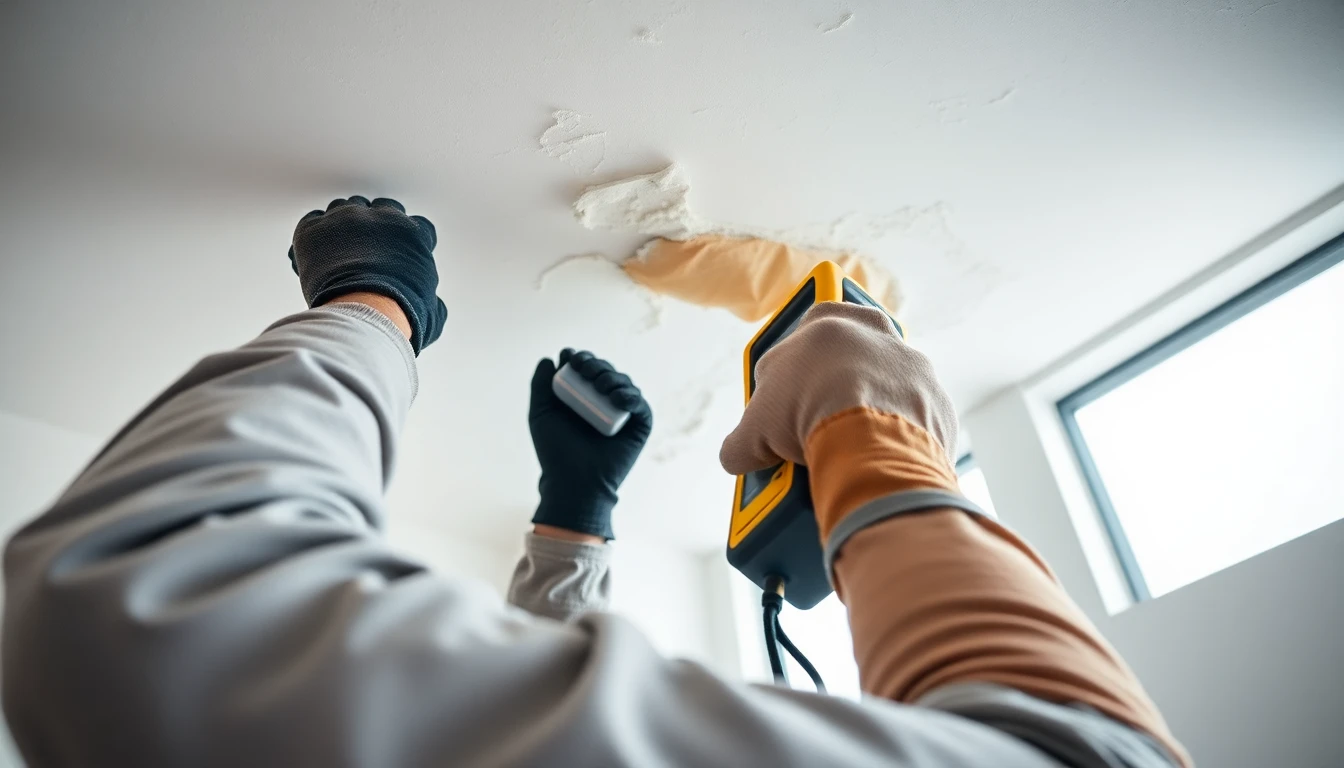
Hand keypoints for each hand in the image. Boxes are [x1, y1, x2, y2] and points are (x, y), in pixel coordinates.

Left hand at [289, 196, 447, 354]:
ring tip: (336, 249)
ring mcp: (346, 218)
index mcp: (414, 234)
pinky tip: (313, 253)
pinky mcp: (315, 229)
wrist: (365, 312)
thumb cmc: (399, 315)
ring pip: (344, 208)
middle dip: (375, 225)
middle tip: (366, 248)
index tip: (399, 254)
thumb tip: (432, 307)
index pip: (417, 225)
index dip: (407, 240)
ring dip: (342, 224)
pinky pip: (312, 220)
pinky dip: (313, 234)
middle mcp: (382, 217)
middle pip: (380, 207)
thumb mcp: (431, 312)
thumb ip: (432, 300)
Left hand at [529, 349, 652, 539]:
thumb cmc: (555, 452)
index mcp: (583, 397)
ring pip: (623, 383)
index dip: (580, 357)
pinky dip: (631, 396)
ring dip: (613, 376)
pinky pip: (640, 405)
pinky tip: (618, 397)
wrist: (573, 482)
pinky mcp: (639, 425)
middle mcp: (604, 402)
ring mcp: (622, 413)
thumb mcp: (541, 415)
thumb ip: (540, 386)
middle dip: (596, 363)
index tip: (569, 356)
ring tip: (600, 385)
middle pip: (605, 371)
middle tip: (584, 369)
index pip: (586, 368)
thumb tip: (548, 358)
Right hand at [719, 303, 963, 540]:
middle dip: (829, 399)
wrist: (872, 435)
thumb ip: (743, 440)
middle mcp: (881, 337)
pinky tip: (875, 470)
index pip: (800, 339)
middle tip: (808, 433)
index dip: (786, 378)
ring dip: (866, 424)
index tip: (781, 403)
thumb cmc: (809, 410)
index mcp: (831, 322)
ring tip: (841, 460)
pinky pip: (913, 430)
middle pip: (848, 368)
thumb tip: (738, 457)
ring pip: (883, 398)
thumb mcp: (755, 427)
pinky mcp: (938, 408)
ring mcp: (915, 372)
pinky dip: (894, 448)